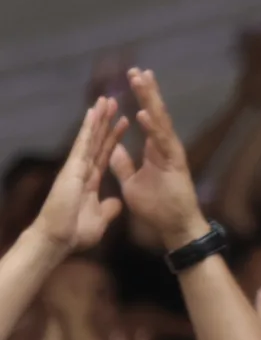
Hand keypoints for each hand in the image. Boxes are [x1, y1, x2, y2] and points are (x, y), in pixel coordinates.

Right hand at [26, 99, 128, 256]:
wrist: (58, 239)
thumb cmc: (74, 233)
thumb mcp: (99, 219)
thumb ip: (108, 208)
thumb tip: (117, 202)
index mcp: (90, 180)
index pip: (105, 154)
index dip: (114, 138)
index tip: (123, 122)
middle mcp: (82, 170)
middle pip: (97, 141)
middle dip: (106, 122)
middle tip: (114, 101)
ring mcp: (76, 167)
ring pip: (90, 138)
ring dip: (98, 118)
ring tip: (107, 100)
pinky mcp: (72, 168)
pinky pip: (83, 144)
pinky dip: (88, 128)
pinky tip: (94, 112)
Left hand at [105, 70, 208, 249]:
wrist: (175, 227)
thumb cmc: (157, 208)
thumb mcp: (131, 183)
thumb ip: (123, 165)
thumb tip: (114, 148)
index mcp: (155, 150)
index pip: (146, 119)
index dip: (139, 99)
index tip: (132, 80)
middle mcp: (165, 147)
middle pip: (154, 113)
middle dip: (145, 91)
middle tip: (136, 70)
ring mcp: (171, 154)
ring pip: (159, 121)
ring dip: (149, 100)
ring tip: (141, 80)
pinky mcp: (174, 164)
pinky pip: (161, 142)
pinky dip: (151, 127)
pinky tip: (143, 112)